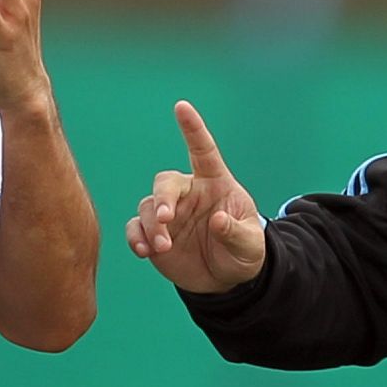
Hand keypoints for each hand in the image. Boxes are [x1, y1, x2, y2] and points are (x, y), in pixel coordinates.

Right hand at [126, 101, 265, 292]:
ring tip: (163, 247)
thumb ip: (236, 232)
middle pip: (165, 183)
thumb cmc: (243, 252)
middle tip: (166, 219)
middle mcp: (189, 193)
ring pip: (148, 207)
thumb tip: (218, 221)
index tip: (182, 107)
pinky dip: (136, 238)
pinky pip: (136, 228)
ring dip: (152, 226)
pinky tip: (144, 251)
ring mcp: (169, 213)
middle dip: (162, 198)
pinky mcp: (153, 234)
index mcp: (215, 184)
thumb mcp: (250, 244)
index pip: (203, 151)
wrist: (226, 279)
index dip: (192, 129)